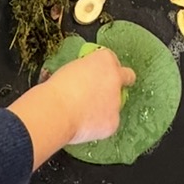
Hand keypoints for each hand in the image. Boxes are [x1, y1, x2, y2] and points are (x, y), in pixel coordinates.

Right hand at [10, 48, 135, 168]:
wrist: (56, 111)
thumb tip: (87, 82)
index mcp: (104, 59)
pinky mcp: (114, 121)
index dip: (104, 68)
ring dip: (103, 107)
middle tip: (109, 89)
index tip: (99, 73)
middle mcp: (116, 77)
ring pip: (114, 104)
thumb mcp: (71, 70)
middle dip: (122, 81)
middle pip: (127, 76)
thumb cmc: (56, 89)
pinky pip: (108, 122)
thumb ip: (86, 73)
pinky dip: (98, 125)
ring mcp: (117, 100)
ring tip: (80, 113)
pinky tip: (83, 125)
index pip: (111, 59)